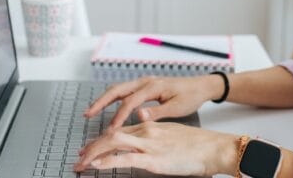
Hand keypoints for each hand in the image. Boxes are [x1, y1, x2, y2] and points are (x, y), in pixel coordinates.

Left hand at [74, 122, 237, 175]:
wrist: (214, 148)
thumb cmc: (198, 145)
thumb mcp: (173, 135)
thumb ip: (156, 135)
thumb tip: (144, 138)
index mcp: (150, 126)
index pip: (118, 131)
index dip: (100, 140)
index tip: (89, 149)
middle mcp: (146, 131)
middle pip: (111, 135)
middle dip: (91, 147)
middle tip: (79, 159)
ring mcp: (149, 144)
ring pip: (113, 143)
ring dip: (93, 153)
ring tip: (81, 163)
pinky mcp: (154, 159)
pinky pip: (125, 159)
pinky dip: (108, 162)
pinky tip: (96, 166)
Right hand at [84, 75, 222, 127]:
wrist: (200, 86)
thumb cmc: (190, 96)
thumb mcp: (177, 107)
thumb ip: (157, 112)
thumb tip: (139, 116)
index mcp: (153, 87)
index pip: (130, 102)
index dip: (118, 116)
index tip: (111, 130)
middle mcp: (145, 82)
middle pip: (117, 90)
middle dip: (101, 102)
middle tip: (87, 114)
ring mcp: (144, 82)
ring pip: (118, 89)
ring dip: (104, 99)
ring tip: (91, 111)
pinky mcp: (145, 86)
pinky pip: (124, 91)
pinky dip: (113, 98)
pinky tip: (106, 107)